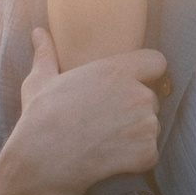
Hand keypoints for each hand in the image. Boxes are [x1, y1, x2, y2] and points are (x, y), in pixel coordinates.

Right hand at [0, 29, 167, 194]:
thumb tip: (38, 32)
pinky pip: (149, 153)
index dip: (148, 73)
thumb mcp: (40, 81)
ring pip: (152, 126)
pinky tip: (110, 160)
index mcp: (117, 71)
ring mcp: (146, 124)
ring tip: (105, 142)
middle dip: (136, 109)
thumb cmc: (39, 119)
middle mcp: (137, 94)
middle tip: (106, 122)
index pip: (157, 62)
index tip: (134, 84)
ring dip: (137, 134)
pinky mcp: (147, 151)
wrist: (41, 162)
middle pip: (151, 98)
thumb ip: (46, 54)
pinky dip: (136, 159)